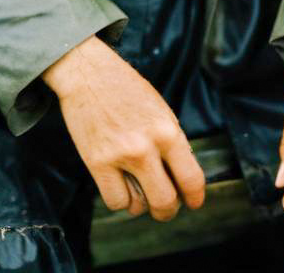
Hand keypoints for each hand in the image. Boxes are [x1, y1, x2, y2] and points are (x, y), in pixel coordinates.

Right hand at [41, 35, 205, 220]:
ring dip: (140, 203)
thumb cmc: (125, 89)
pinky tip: (119, 183)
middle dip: (167, 210)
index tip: (192, 202)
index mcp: (168, 130)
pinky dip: (119, 199)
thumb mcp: (160, 110)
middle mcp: (146, 146)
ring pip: (139, 207)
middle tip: (164, 206)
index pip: (191, 178)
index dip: (194, 198)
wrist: (88, 73)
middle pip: (166, 202)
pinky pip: (115, 201)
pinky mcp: (96, 162)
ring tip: (136, 185)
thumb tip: (181, 177)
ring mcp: (120, 156)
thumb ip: (172, 142)